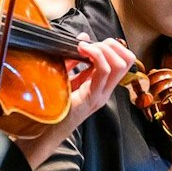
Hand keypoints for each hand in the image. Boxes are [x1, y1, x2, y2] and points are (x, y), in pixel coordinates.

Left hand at [15, 35, 134, 167]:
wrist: (45, 132)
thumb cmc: (53, 106)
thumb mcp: (65, 77)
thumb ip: (74, 59)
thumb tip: (82, 38)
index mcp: (101, 86)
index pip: (123, 61)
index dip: (112, 46)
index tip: (92, 43)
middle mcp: (105, 91)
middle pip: (127, 60)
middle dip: (111, 45)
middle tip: (91, 45)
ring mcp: (101, 95)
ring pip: (119, 64)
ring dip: (103, 49)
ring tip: (86, 48)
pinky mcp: (92, 97)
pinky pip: (103, 71)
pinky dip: (95, 55)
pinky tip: (81, 51)